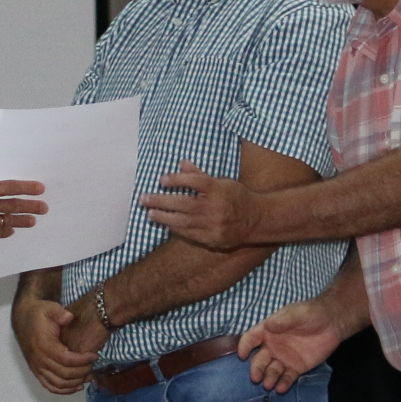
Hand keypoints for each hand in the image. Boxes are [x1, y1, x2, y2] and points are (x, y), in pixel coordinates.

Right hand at [0, 180, 45, 247]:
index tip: (40, 188)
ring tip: (33, 221)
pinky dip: (7, 230)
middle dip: (31, 206)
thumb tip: (5, 195)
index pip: (9, 187)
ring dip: (23, 221)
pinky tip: (13, 229)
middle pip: (13, 205)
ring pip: (9, 221)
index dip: (26, 188)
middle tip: (44, 207)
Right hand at [13, 296, 95, 394]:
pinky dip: (64, 390)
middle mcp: (39, 359)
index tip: (94, 355)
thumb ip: (59, 312)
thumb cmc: (39, 314)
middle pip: (64, 374)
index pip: (66, 359)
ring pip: (58, 384)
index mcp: (44, 345)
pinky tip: (77, 386)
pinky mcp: (37, 371)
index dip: (82, 360)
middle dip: (82, 372)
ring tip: (89, 376)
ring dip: (76, 383)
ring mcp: (37, 367)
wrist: (23, 319)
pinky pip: (50, 386)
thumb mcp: (49, 308)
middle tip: (94, 365)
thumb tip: (69, 318)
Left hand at [136, 163, 259, 250]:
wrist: (256, 220)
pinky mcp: (212, 238)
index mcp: (218, 189)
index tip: (162, 179)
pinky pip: (189, 234)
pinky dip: (175, 228)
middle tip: (144, 199)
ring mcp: (213, 224)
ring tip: (150, 213)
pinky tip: (165, 224)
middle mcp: (215, 207)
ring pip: (183, 221)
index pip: (195, 181)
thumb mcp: (221, 182)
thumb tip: (181, 163)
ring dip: (164, 217)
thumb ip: (199, 174)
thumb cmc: (236, 197)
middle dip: (161, 201)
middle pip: (183, 203)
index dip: (177, 179)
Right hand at [237, 297, 344, 394]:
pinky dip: (284, 383)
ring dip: (269, 378)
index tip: (242, 355)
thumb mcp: (298, 313)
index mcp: (268, 331)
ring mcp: (283, 359)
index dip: (245, 346)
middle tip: (256, 377)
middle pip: (260, 359)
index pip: (252, 338)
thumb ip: (284, 320)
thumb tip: (268, 325)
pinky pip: (287, 377)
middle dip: (256, 368)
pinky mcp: (296, 368)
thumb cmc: (311, 313)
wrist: (332, 323)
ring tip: (269, 385)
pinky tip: (281, 388)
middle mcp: (272, 347)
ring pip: (272, 371)